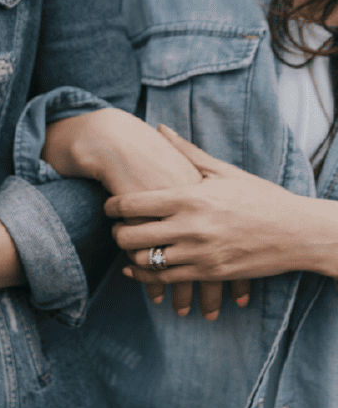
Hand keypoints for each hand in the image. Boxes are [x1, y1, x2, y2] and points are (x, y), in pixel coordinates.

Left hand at [107, 125, 318, 302]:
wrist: (298, 232)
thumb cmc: (261, 197)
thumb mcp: (224, 172)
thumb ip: (186, 152)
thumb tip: (159, 128)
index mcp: (190, 197)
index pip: (132, 204)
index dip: (111, 207)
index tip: (108, 206)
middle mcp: (190, 227)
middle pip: (130, 235)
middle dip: (116, 232)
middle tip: (116, 228)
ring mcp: (198, 253)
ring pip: (143, 260)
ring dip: (129, 254)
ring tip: (129, 246)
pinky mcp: (207, 273)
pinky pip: (163, 279)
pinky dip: (143, 276)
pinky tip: (136, 269)